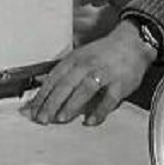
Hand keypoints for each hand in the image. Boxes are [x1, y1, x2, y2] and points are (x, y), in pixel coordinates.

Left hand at [20, 23, 155, 126]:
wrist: (132, 43)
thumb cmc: (102, 54)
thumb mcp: (81, 58)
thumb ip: (65, 75)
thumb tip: (44, 95)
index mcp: (74, 59)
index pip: (54, 78)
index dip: (42, 94)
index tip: (31, 110)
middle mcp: (87, 65)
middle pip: (66, 84)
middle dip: (52, 102)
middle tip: (41, 118)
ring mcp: (104, 73)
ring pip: (84, 89)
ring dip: (71, 104)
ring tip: (61, 118)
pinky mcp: (120, 84)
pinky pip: (108, 99)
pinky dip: (99, 111)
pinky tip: (90, 121)